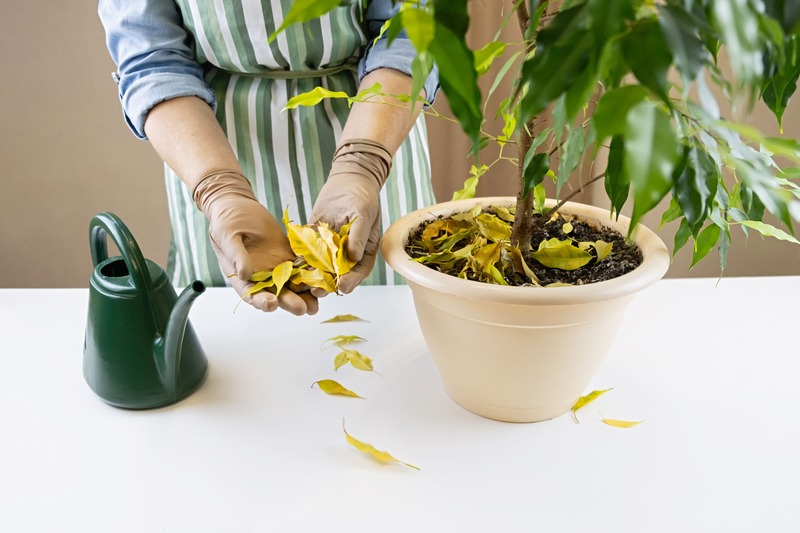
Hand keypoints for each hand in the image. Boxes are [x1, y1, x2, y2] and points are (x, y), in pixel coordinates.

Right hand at [193, 171, 317, 314]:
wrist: (239, 205)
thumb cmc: (227, 221)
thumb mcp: (227, 235)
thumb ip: (236, 255)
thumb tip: (244, 273)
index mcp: (243, 277)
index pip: (252, 294)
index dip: (261, 301)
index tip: (271, 305)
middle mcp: (262, 276)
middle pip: (277, 293)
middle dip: (290, 302)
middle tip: (301, 309)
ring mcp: (278, 267)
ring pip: (294, 283)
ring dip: (306, 293)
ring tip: (317, 301)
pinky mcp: (289, 255)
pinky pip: (303, 265)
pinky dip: (313, 271)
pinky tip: (324, 277)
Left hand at [310, 139, 392, 293]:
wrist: (347, 180)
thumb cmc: (361, 197)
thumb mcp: (363, 214)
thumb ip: (358, 236)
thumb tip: (353, 256)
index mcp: (363, 251)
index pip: (359, 271)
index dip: (351, 281)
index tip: (342, 287)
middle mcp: (347, 254)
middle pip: (338, 274)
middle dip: (328, 284)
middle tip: (317, 291)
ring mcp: (330, 248)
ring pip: (321, 267)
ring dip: (312, 277)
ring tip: (303, 284)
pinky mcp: (315, 240)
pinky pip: (308, 253)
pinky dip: (301, 261)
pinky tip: (292, 267)